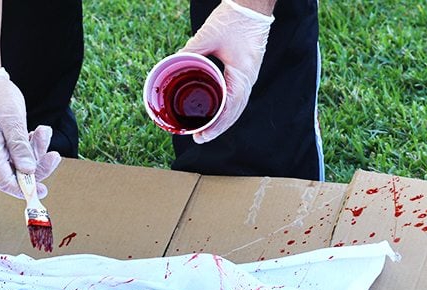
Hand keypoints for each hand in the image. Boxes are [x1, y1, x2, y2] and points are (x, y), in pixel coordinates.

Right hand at [0, 68, 60, 198]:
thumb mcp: (12, 121)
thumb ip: (20, 147)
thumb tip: (28, 171)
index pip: (5, 181)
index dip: (23, 189)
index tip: (41, 192)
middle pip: (17, 174)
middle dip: (38, 165)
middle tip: (55, 156)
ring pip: (22, 162)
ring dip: (37, 150)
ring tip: (44, 131)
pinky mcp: (3, 146)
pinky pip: (21, 152)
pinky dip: (32, 144)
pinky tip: (39, 132)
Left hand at [179, 0, 274, 143]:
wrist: (253, 5)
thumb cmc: (235, 18)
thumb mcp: (209, 34)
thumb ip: (191, 49)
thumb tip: (173, 61)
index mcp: (243, 74)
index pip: (230, 108)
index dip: (216, 125)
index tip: (202, 135)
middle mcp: (249, 79)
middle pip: (234, 113)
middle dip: (217, 128)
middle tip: (199, 138)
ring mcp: (249, 77)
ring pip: (237, 107)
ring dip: (222, 121)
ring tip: (206, 132)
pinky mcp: (246, 73)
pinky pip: (237, 97)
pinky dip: (227, 110)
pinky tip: (217, 115)